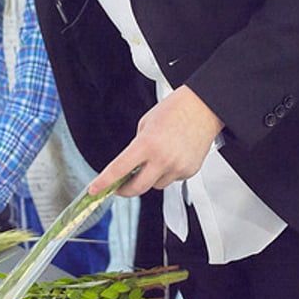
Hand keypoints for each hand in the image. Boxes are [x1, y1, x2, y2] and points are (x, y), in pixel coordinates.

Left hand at [88, 85, 222, 197]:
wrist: (203, 108)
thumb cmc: (175, 110)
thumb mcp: (145, 124)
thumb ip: (136, 146)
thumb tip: (130, 166)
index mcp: (147, 144)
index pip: (119, 169)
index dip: (104, 182)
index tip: (95, 189)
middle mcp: (162, 159)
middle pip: (137, 188)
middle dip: (125, 190)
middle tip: (119, 187)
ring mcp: (177, 167)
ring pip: (156, 185)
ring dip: (149, 178)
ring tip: (156, 158)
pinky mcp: (189, 171)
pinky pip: (171, 179)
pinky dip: (167, 173)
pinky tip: (171, 156)